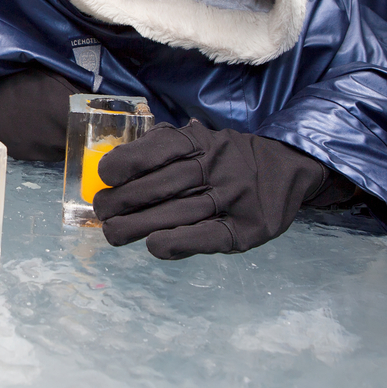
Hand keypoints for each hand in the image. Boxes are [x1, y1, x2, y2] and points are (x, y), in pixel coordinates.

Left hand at [92, 121, 326, 259]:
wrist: (285, 168)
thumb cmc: (222, 158)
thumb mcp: (197, 141)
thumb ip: (159, 148)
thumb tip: (109, 166)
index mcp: (201, 142)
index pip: (162, 147)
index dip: (130, 161)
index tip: (105, 175)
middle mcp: (218, 167)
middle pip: (164, 184)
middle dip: (125, 199)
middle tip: (101, 210)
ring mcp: (234, 198)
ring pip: (180, 213)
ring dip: (140, 226)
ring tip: (112, 232)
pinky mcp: (246, 229)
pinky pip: (208, 237)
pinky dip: (178, 242)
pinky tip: (153, 246)